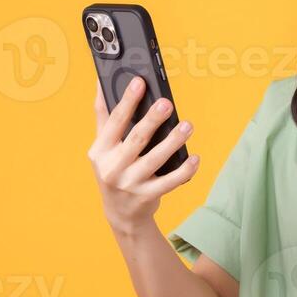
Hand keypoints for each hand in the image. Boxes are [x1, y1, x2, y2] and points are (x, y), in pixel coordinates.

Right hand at [88, 76, 198, 234]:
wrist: (120, 213)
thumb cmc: (113, 170)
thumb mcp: (103, 147)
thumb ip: (103, 115)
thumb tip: (100, 82)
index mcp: (100, 151)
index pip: (115, 122)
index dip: (127, 101)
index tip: (140, 82)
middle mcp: (112, 168)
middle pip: (136, 139)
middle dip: (152, 120)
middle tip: (167, 103)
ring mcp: (130, 184)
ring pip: (156, 159)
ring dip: (173, 141)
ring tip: (187, 125)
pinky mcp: (147, 196)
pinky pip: (170, 182)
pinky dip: (185, 170)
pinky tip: (195, 157)